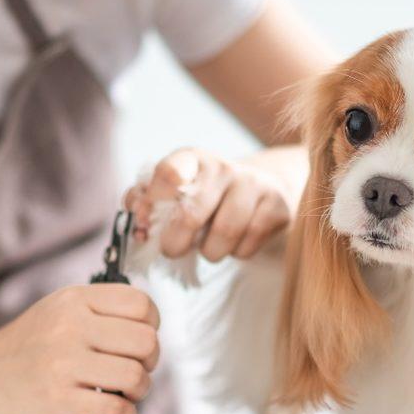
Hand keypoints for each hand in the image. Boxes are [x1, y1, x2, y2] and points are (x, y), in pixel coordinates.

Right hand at [0, 284, 160, 413]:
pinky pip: (116, 409)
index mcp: (74, 299)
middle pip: (146, 341)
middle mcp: (70, 325)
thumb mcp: (55, 311)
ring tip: (126, 394)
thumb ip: (98, 311)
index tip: (138, 341)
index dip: (152, 325)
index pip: (141, 304)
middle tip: (135, 372)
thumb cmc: (23, 349)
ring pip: (135, 376)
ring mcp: (63, 362)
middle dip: (151, 362)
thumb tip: (149, 326)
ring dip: (140, 391)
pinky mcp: (58, 400)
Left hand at [124, 148, 294, 261]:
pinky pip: (247, 245)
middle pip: (191, 214)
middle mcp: (223, 167)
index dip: (153, 202)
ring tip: (209, 246)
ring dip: (210, 252)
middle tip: (173, 249)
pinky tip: (236, 242)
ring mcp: (254, 185)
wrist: (262, 189)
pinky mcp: (277, 207)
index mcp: (192, 159)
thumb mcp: (176, 192)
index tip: (146, 223)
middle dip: (175, 243)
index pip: (168, 173)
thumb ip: (146, 203)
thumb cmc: (208, 196)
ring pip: (224, 234)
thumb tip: (136, 219)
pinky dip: (236, 253)